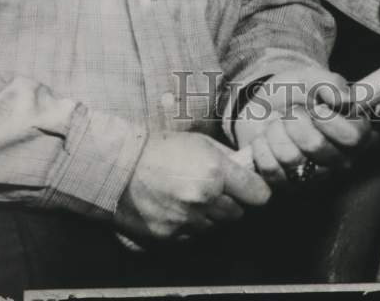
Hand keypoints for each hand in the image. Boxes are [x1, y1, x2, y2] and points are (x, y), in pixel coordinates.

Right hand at [114, 131, 270, 239]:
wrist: (121, 168)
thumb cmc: (162, 149)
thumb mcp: (200, 143)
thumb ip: (227, 158)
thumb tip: (247, 169)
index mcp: (216, 172)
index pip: (258, 194)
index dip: (257, 191)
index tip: (253, 189)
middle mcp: (205, 198)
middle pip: (238, 213)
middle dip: (232, 203)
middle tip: (217, 191)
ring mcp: (187, 219)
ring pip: (216, 226)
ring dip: (211, 216)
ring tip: (193, 198)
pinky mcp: (170, 235)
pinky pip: (193, 236)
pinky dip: (191, 226)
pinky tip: (179, 209)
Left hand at [234, 69, 373, 186]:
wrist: (263, 105)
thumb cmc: (294, 92)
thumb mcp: (312, 78)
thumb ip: (331, 83)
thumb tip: (343, 99)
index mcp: (352, 131)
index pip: (355, 137)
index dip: (332, 122)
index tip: (317, 108)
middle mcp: (338, 158)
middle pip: (317, 146)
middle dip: (296, 120)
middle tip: (292, 111)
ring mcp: (313, 175)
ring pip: (291, 157)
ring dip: (276, 132)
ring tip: (277, 123)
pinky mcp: (286, 186)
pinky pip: (271, 169)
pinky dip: (262, 147)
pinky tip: (266, 139)